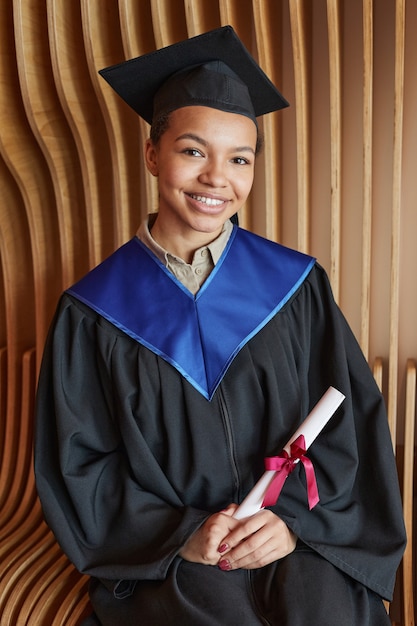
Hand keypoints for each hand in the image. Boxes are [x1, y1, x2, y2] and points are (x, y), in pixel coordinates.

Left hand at [179, 505, 295, 569]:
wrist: (289, 526)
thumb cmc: (266, 520)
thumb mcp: (256, 512)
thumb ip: (240, 514)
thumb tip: (224, 513)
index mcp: (265, 515)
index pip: (246, 528)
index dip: (232, 538)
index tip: (222, 546)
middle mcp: (274, 527)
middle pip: (251, 544)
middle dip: (235, 554)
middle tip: (223, 561)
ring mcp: (279, 540)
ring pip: (256, 555)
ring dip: (241, 562)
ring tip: (229, 565)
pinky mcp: (282, 550)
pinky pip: (263, 561)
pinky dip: (250, 565)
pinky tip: (242, 565)